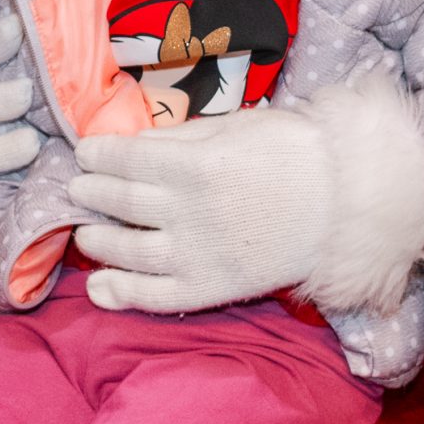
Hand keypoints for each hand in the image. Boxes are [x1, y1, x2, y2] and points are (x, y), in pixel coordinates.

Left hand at [67, 78, 423, 315]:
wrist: (346, 202)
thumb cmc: (295, 153)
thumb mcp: (237, 127)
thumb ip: (183, 137)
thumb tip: (137, 144)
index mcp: (194, 165)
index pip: (126, 159)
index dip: (98, 156)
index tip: (85, 153)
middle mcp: (189, 211)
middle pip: (120, 202)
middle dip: (91, 193)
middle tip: (77, 189)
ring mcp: (199, 253)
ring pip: (129, 250)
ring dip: (97, 241)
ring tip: (85, 233)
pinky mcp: (213, 287)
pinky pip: (157, 296)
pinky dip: (122, 294)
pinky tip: (99, 289)